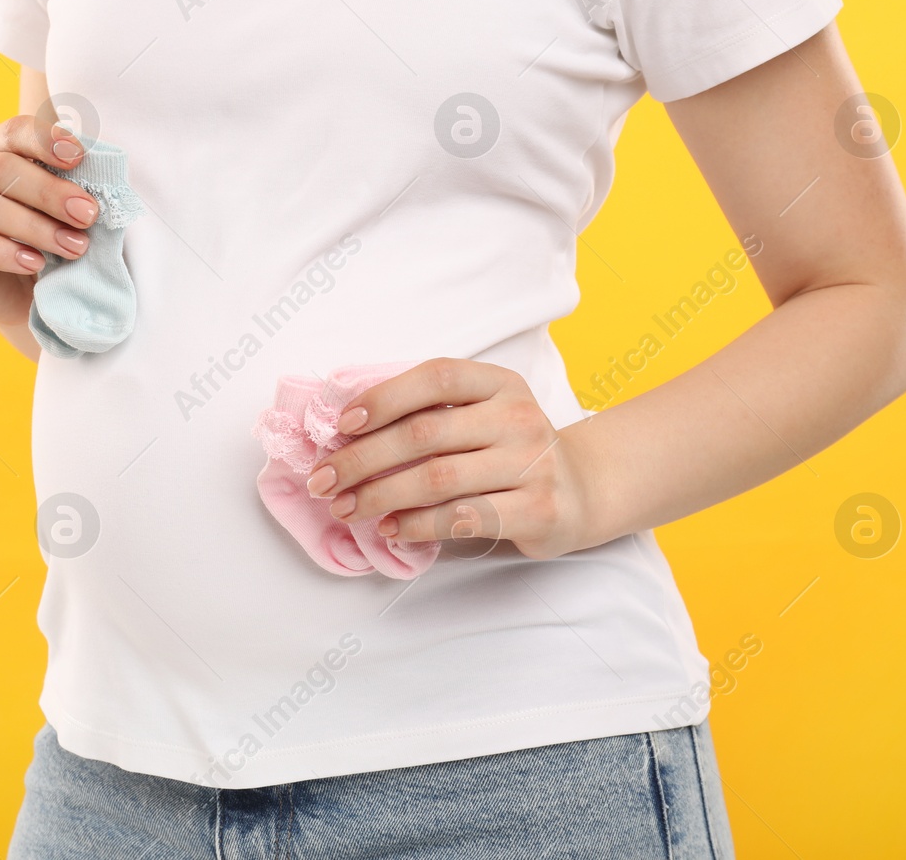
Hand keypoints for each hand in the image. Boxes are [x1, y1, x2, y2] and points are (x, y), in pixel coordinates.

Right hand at [0, 117, 101, 325]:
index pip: (14, 131)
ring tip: (72, 247)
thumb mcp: (68, 211)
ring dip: (33, 227)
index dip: (45, 140)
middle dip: (49, 192)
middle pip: (0, 168)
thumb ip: (75, 189)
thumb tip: (98, 183)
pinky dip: (0, 251)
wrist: (27, 292)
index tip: (79, 158)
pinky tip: (32, 262)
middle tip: (88, 215)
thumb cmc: (51, 238)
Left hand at [304, 359, 602, 559]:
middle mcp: (518, 418)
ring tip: (346, 507)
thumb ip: (430, 411)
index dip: (384, 397)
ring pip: (438, 480)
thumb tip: (347, 429)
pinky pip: (463, 518)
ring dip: (380, 495)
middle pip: (425, 434)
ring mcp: (532, 464)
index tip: (342, 423)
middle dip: (362, 458)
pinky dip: (417, 524)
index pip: (436, 377)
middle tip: (323, 480)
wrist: (582, 489)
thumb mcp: (483, 413)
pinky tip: (390, 528)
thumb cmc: (510, 449)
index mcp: (499, 383)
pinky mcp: (538, 510)